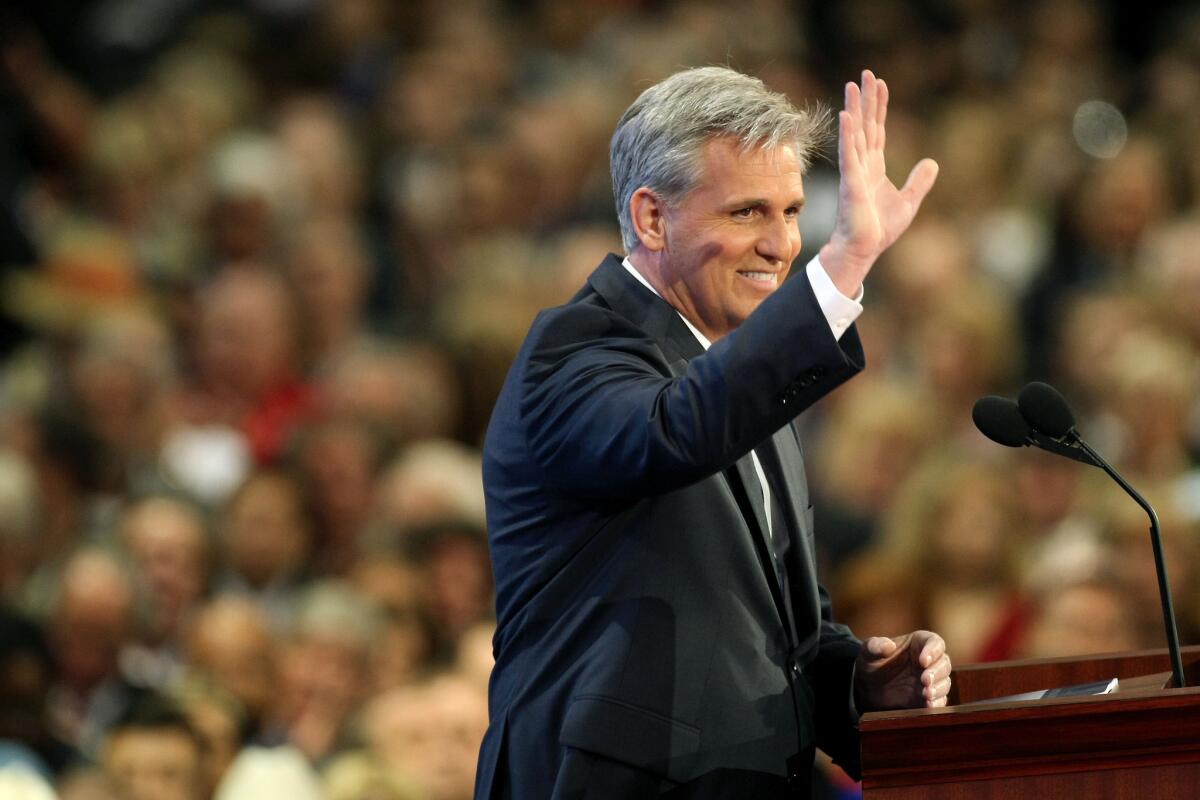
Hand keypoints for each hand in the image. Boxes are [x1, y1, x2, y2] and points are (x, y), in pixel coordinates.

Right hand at [820, 70, 938, 295]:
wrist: (864, 249)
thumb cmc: (879, 230)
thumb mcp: (909, 201)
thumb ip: (918, 181)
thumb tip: (932, 162)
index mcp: (874, 168)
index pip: (877, 131)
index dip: (878, 108)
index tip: (880, 85)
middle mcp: (862, 165)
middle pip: (865, 125)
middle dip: (865, 100)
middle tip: (866, 74)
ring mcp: (855, 172)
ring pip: (855, 134)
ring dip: (854, 109)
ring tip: (852, 86)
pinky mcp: (851, 183)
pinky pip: (849, 155)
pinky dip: (847, 136)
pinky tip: (847, 118)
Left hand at [854, 630, 950, 710]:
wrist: (868, 687)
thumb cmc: (871, 663)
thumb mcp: (868, 652)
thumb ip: (875, 646)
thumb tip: (888, 645)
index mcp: (918, 643)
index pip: (935, 642)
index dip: (933, 650)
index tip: (923, 661)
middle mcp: (929, 660)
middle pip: (944, 663)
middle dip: (937, 672)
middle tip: (925, 680)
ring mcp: (931, 680)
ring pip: (945, 682)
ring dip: (938, 688)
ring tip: (926, 694)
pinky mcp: (929, 697)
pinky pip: (940, 700)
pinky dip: (937, 703)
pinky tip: (929, 705)